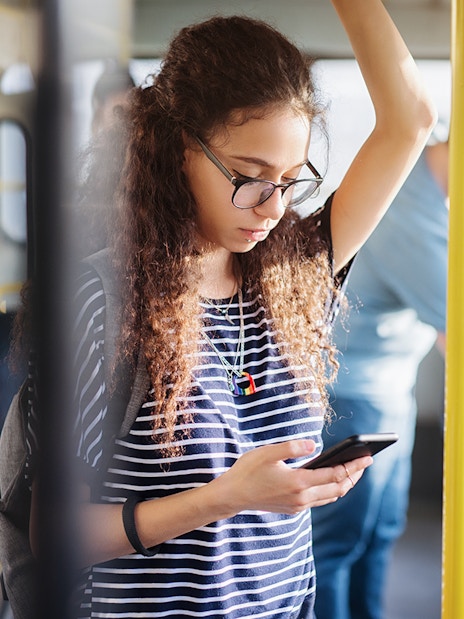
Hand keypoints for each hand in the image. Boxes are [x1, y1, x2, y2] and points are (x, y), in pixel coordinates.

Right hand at [216, 439, 371, 515]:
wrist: (232, 495)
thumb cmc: (248, 470)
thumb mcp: (268, 452)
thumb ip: (292, 447)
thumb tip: (313, 444)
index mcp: (299, 482)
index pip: (335, 475)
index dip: (353, 466)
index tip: (367, 457)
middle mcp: (302, 498)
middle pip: (338, 489)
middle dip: (353, 475)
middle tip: (365, 462)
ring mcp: (298, 506)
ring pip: (330, 497)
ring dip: (344, 484)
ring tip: (353, 471)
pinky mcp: (293, 509)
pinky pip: (319, 501)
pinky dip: (331, 491)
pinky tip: (330, 481)